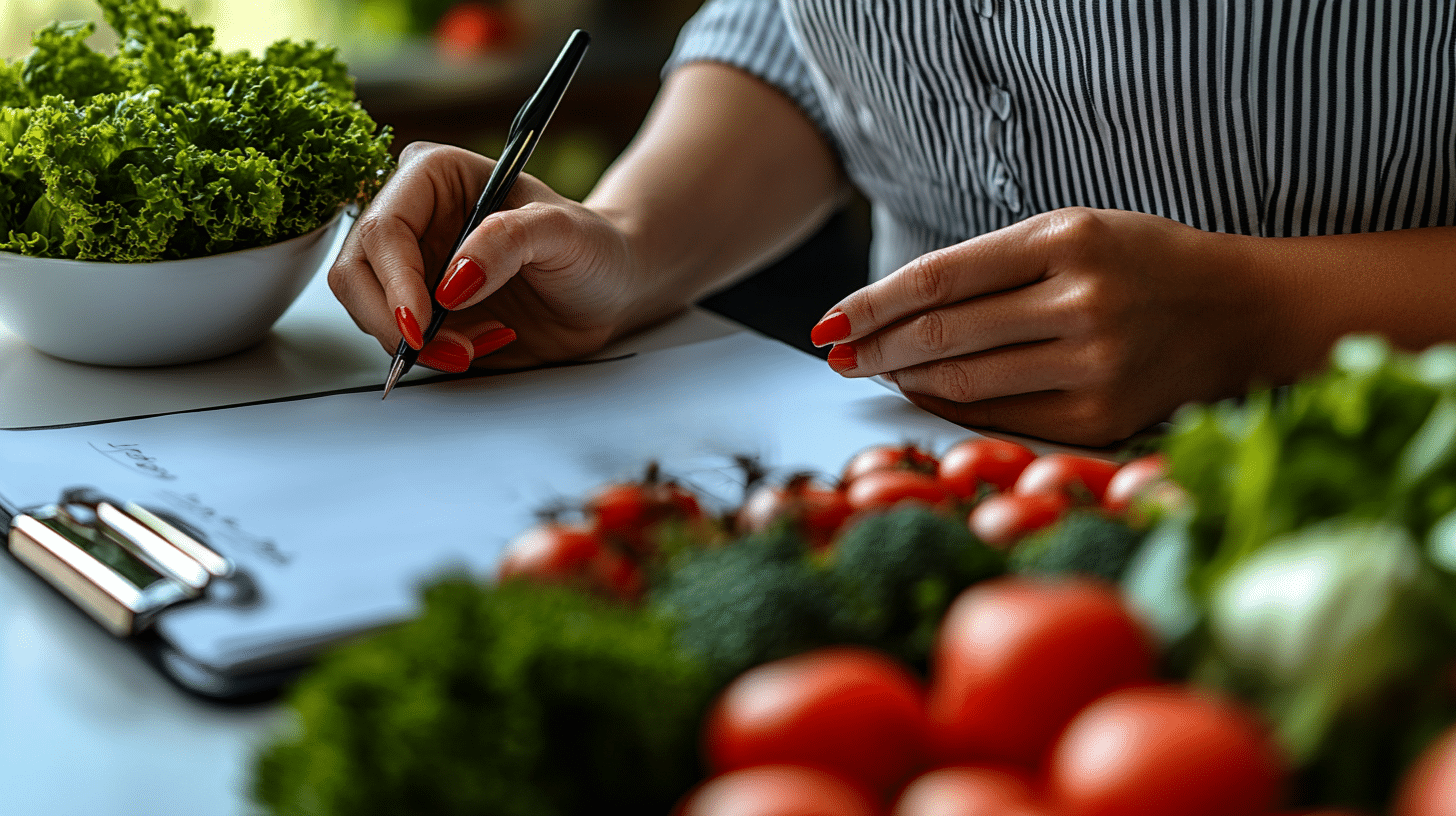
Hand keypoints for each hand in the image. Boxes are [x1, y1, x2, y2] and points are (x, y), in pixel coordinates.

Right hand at [328, 142, 639, 371]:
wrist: (610, 287)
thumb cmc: (592, 246)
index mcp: (432, 175)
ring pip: (369, 311)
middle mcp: (412, 216)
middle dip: (397, 321)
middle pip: (356, 273)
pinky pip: (399, 338)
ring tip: (485, 341)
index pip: (384, 228)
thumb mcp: (563, 232)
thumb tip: (453, 280)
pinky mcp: (421, 306)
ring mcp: (411, 264)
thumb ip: (509, 240)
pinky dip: (434, 353)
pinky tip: (485, 343)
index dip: (394, 281)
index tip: (422, 324)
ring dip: (420, 343)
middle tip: (453, 350)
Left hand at [810, 208, 1281, 446]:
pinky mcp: (1102, 420)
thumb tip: (891, 311)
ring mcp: (1094, 367)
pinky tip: (925, 393)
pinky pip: (1000, 417)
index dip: (870, 304)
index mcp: (1068, 240)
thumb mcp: (1071, 231)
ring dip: (903, 379)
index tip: (826, 323)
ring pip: (964, 381)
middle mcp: (1081, 304)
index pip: (938, 278)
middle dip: (873, 348)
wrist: (1238, 313)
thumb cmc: (1140, 263)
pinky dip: (950, 406)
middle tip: (836, 355)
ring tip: (873, 370)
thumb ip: (989, 266)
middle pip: (941, 334)